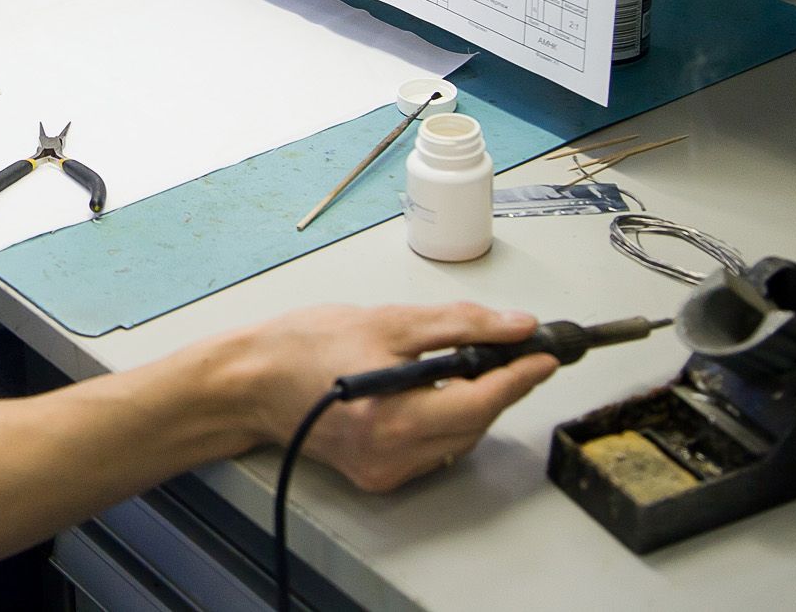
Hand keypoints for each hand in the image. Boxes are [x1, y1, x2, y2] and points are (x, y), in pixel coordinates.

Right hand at [241, 303, 555, 491]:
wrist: (251, 381)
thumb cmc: (304, 345)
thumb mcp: (388, 320)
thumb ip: (458, 324)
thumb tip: (515, 326)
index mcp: (394, 417)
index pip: (481, 401)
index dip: (520, 377)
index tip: (545, 355)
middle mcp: (391, 454)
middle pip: (475, 423)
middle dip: (497, 386)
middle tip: (508, 349)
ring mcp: (385, 470)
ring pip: (459, 440)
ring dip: (473, 404)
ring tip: (465, 365)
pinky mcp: (378, 475)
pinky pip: (434, 450)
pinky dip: (445, 420)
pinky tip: (433, 392)